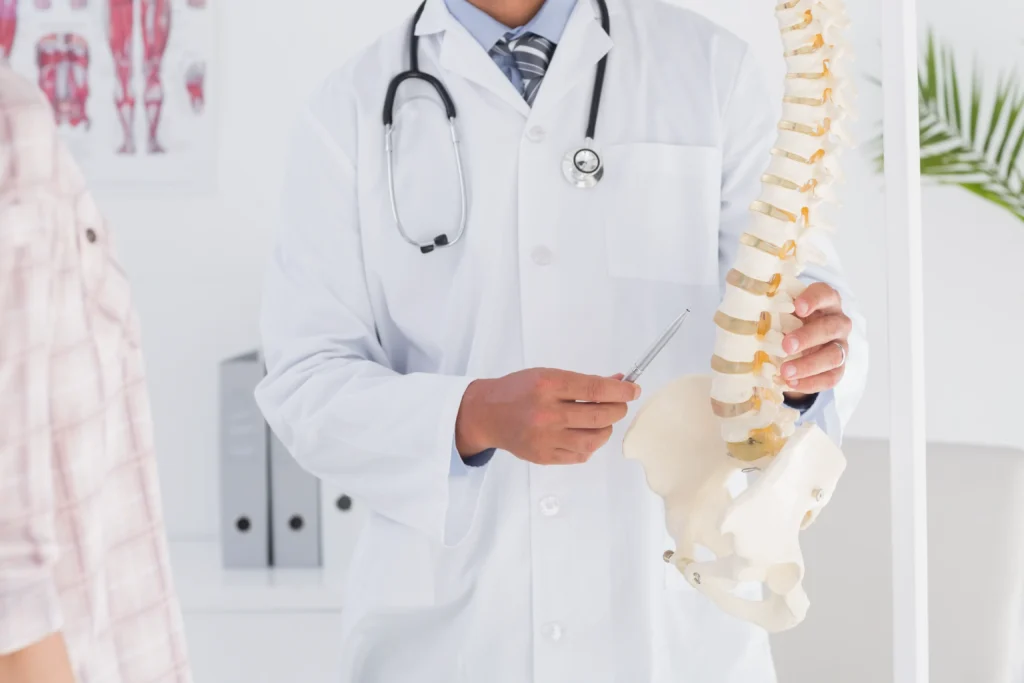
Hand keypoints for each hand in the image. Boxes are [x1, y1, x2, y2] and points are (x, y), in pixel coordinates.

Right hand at [455, 368, 640, 464]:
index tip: (633, 389)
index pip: (595, 389)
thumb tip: (618, 381)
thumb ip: (582, 382)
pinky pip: (580, 455)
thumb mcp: (548, 375)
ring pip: (594, 439)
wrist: (486, 414)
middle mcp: (547, 413)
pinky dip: (590, 445)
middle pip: (599, 415)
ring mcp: (545, 438)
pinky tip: (584, 434)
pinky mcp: (544, 456)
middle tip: (619, 405)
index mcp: (548, 385)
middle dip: (617, 409)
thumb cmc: (518, 390)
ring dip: (606, 429)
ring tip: (602, 421)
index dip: (620, 390)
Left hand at [780, 282, 850, 397]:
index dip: (813, 300)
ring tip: (785, 371)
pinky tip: (791, 383)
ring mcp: (841, 346)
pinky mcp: (839, 367)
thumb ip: (773, 310)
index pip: (825, 294)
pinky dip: (811, 382)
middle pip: (830, 328)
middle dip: (807, 337)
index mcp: (826, 302)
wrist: (799, 346)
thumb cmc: (789, 322)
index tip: (798, 308)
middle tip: (786, 346)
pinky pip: (831, 377)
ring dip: (809, 365)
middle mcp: (838, 322)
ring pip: (834, 355)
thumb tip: (747, 315)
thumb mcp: (782, 312)